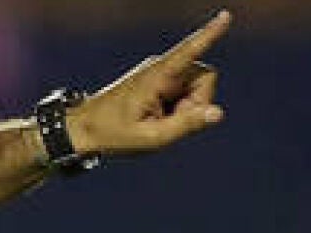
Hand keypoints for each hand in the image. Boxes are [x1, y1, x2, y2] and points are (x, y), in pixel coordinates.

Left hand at [71, 10, 230, 156]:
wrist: (84, 128)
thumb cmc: (113, 133)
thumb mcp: (150, 137)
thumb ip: (186, 124)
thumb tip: (218, 112)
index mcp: (156, 77)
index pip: (188, 53)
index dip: (209, 36)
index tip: (226, 16)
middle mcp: (161, 67)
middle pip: (205, 79)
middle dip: (197, 103)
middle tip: (166, 122)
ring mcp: (161, 72)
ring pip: (198, 88)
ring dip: (186, 108)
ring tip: (156, 120)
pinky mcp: (161, 79)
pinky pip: (186, 93)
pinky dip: (178, 108)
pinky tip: (156, 116)